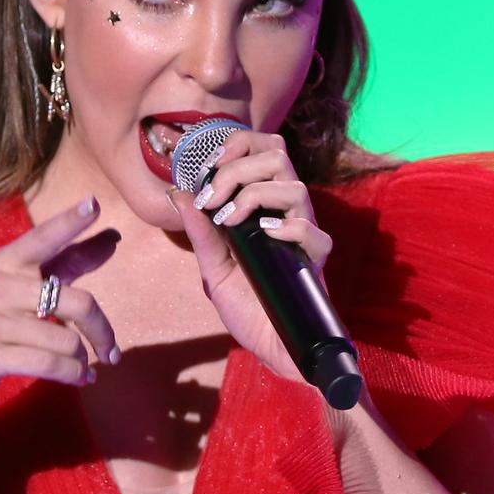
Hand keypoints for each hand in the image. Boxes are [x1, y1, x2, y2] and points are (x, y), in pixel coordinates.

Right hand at [0, 196, 120, 426]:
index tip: (95, 204)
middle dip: (102, 331)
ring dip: (82, 362)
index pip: (44, 237)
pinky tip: (78, 379)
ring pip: (67, 341)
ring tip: (83, 369)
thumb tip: (111, 239)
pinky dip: (72, 375)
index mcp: (5, 263)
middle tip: (111, 351)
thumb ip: (62, 267)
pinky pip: (49, 364)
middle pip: (78, 303)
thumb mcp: (16, 292)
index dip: (71, 222)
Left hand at [167, 130, 333, 381]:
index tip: (210, 166)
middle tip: (214, 195)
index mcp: (263, 208)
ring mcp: (302, 236)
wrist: (271, 348)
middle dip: (240, 167)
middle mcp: (285, 214)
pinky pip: (313, 233)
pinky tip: (265, 235)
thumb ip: (200, 233)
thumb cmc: (246, 308)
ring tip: (232, 220)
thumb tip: (178, 194)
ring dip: (256, 195)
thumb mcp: (213, 269)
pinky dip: (288, 228)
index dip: (239, 145)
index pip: (263, 151)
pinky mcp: (315, 262)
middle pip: (279, 156)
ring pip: (295, 187)